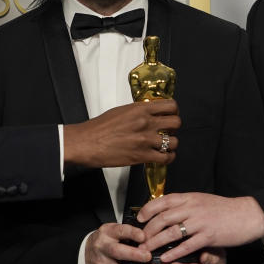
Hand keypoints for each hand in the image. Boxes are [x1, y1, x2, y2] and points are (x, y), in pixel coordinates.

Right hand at [64, 100, 179, 167]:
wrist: (86, 142)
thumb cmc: (98, 128)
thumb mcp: (120, 111)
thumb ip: (138, 111)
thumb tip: (149, 114)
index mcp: (140, 109)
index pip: (170, 105)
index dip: (174, 111)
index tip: (171, 115)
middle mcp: (145, 122)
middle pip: (176, 122)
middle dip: (174, 128)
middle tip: (169, 131)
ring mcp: (145, 140)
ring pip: (174, 142)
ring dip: (171, 145)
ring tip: (165, 146)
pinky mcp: (142, 156)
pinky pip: (166, 158)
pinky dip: (168, 158)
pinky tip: (163, 157)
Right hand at [84, 223, 150, 263]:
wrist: (85, 256)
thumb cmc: (103, 242)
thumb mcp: (111, 231)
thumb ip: (126, 232)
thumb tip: (147, 235)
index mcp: (106, 232)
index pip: (119, 231)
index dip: (132, 233)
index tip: (143, 236)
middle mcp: (103, 247)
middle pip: (117, 251)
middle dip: (134, 254)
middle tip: (148, 255)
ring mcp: (103, 263)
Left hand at [137, 193, 263, 262]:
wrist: (247, 214)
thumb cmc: (225, 209)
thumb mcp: (202, 200)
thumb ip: (186, 204)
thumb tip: (168, 208)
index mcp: (190, 198)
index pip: (162, 201)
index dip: (148, 210)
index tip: (139, 219)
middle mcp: (192, 208)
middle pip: (162, 218)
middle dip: (148, 231)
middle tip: (140, 240)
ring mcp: (200, 222)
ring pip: (171, 232)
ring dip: (156, 243)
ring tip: (146, 251)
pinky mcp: (209, 236)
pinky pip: (187, 245)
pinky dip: (173, 252)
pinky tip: (165, 258)